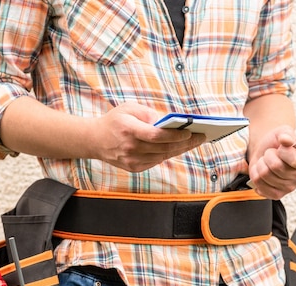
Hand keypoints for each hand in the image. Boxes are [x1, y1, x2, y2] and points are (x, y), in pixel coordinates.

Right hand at [89, 103, 206, 171]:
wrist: (94, 140)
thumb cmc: (114, 120)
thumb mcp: (129, 108)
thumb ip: (148, 113)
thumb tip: (169, 121)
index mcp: (128, 130)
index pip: (156, 136)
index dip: (174, 135)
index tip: (189, 131)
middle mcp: (130, 148)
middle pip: (163, 148)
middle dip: (185, 143)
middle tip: (201, 137)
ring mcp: (132, 160)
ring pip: (162, 156)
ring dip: (180, 149)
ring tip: (194, 142)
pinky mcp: (134, 168)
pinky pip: (156, 161)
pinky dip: (168, 154)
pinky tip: (179, 147)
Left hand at [247, 125, 295, 199]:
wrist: (266, 152)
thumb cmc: (277, 143)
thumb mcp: (283, 132)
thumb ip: (286, 133)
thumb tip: (285, 139)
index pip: (294, 160)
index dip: (282, 151)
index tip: (281, 147)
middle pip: (276, 166)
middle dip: (268, 156)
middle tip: (271, 154)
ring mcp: (289, 188)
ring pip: (264, 174)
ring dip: (261, 164)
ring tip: (267, 162)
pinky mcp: (276, 195)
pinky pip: (258, 183)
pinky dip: (255, 174)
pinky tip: (262, 171)